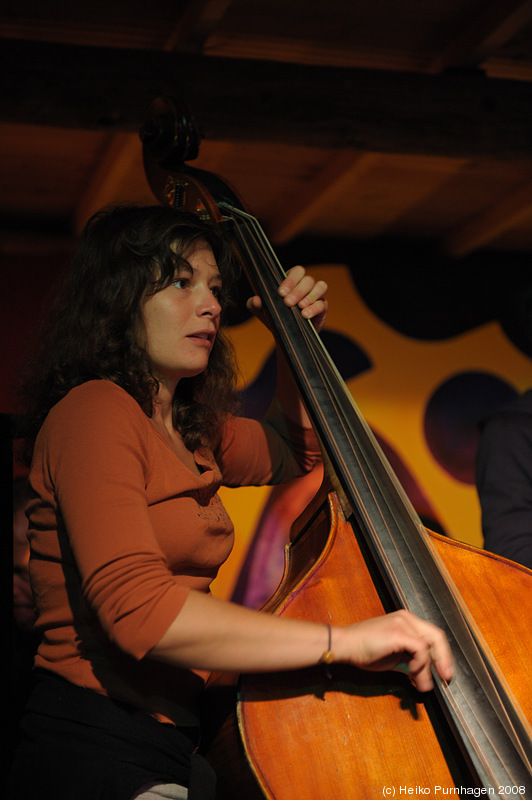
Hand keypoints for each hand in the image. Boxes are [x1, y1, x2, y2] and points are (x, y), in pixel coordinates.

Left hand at [247, 266, 327, 332]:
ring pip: (321, 286)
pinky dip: (315, 308)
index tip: (281, 292)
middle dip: (298, 291)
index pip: (296, 272)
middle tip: (288, 302)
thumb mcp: (261, 310)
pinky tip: (305, 315)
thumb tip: (256, 300)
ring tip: (300, 307)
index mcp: (292, 281)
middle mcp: (305, 285)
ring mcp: (315, 295)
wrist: (284, 334)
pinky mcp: (322, 308)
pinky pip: (322, 304)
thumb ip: (255, 303)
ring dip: (310, 296)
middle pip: (308, 279)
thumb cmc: (274, 316)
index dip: (290, 280)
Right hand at [338, 610, 453, 692]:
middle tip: (446, 678)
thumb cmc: (364, 650)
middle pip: (436, 636)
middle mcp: (406, 618)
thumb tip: (424, 678)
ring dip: (429, 668)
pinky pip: (420, 649)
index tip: (444, 672)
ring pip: (430, 644)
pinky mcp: (398, 632)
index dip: (442, 654)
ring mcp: (403, 623)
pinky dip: (421, 664)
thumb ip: (410, 664)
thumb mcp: (394, 658)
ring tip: (423, 684)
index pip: (432, 635)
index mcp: (405, 621)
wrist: (346, 645)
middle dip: (444, 660)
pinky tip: (412, 671)